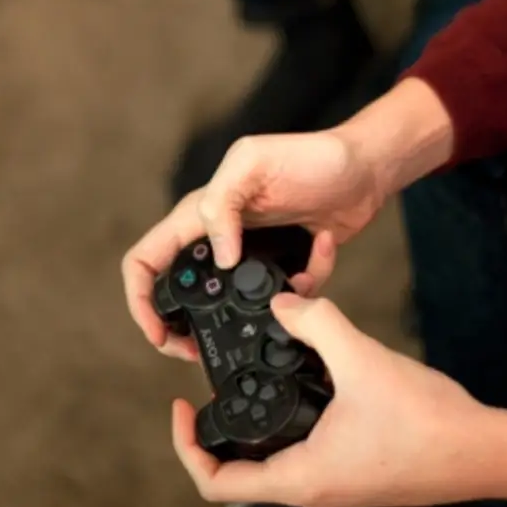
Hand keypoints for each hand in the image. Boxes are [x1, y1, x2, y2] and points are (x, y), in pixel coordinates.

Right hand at [122, 128, 386, 360]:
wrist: (366, 165)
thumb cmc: (313, 154)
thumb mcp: (254, 163)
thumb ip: (222, 205)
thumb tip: (218, 256)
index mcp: (201, 212)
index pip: (146, 258)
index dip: (140, 298)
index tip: (157, 331)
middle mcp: (221, 236)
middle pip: (180, 293)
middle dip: (185, 328)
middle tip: (196, 352)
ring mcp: (253, 254)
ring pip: (234, 305)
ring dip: (254, 318)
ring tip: (278, 312)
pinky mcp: (287, 266)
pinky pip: (288, 296)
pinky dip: (308, 286)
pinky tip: (322, 251)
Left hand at [172, 293, 506, 506]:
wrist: (487, 452)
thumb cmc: (429, 422)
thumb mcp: (363, 360)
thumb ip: (317, 323)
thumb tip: (283, 301)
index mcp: (301, 479)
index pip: (216, 483)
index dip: (187, 445)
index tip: (181, 406)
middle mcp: (312, 490)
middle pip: (245, 465)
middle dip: (230, 419)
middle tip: (224, 373)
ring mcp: (336, 484)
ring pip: (281, 453)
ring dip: (269, 413)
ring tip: (270, 362)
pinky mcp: (358, 471)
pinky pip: (312, 446)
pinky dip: (302, 413)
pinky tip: (319, 373)